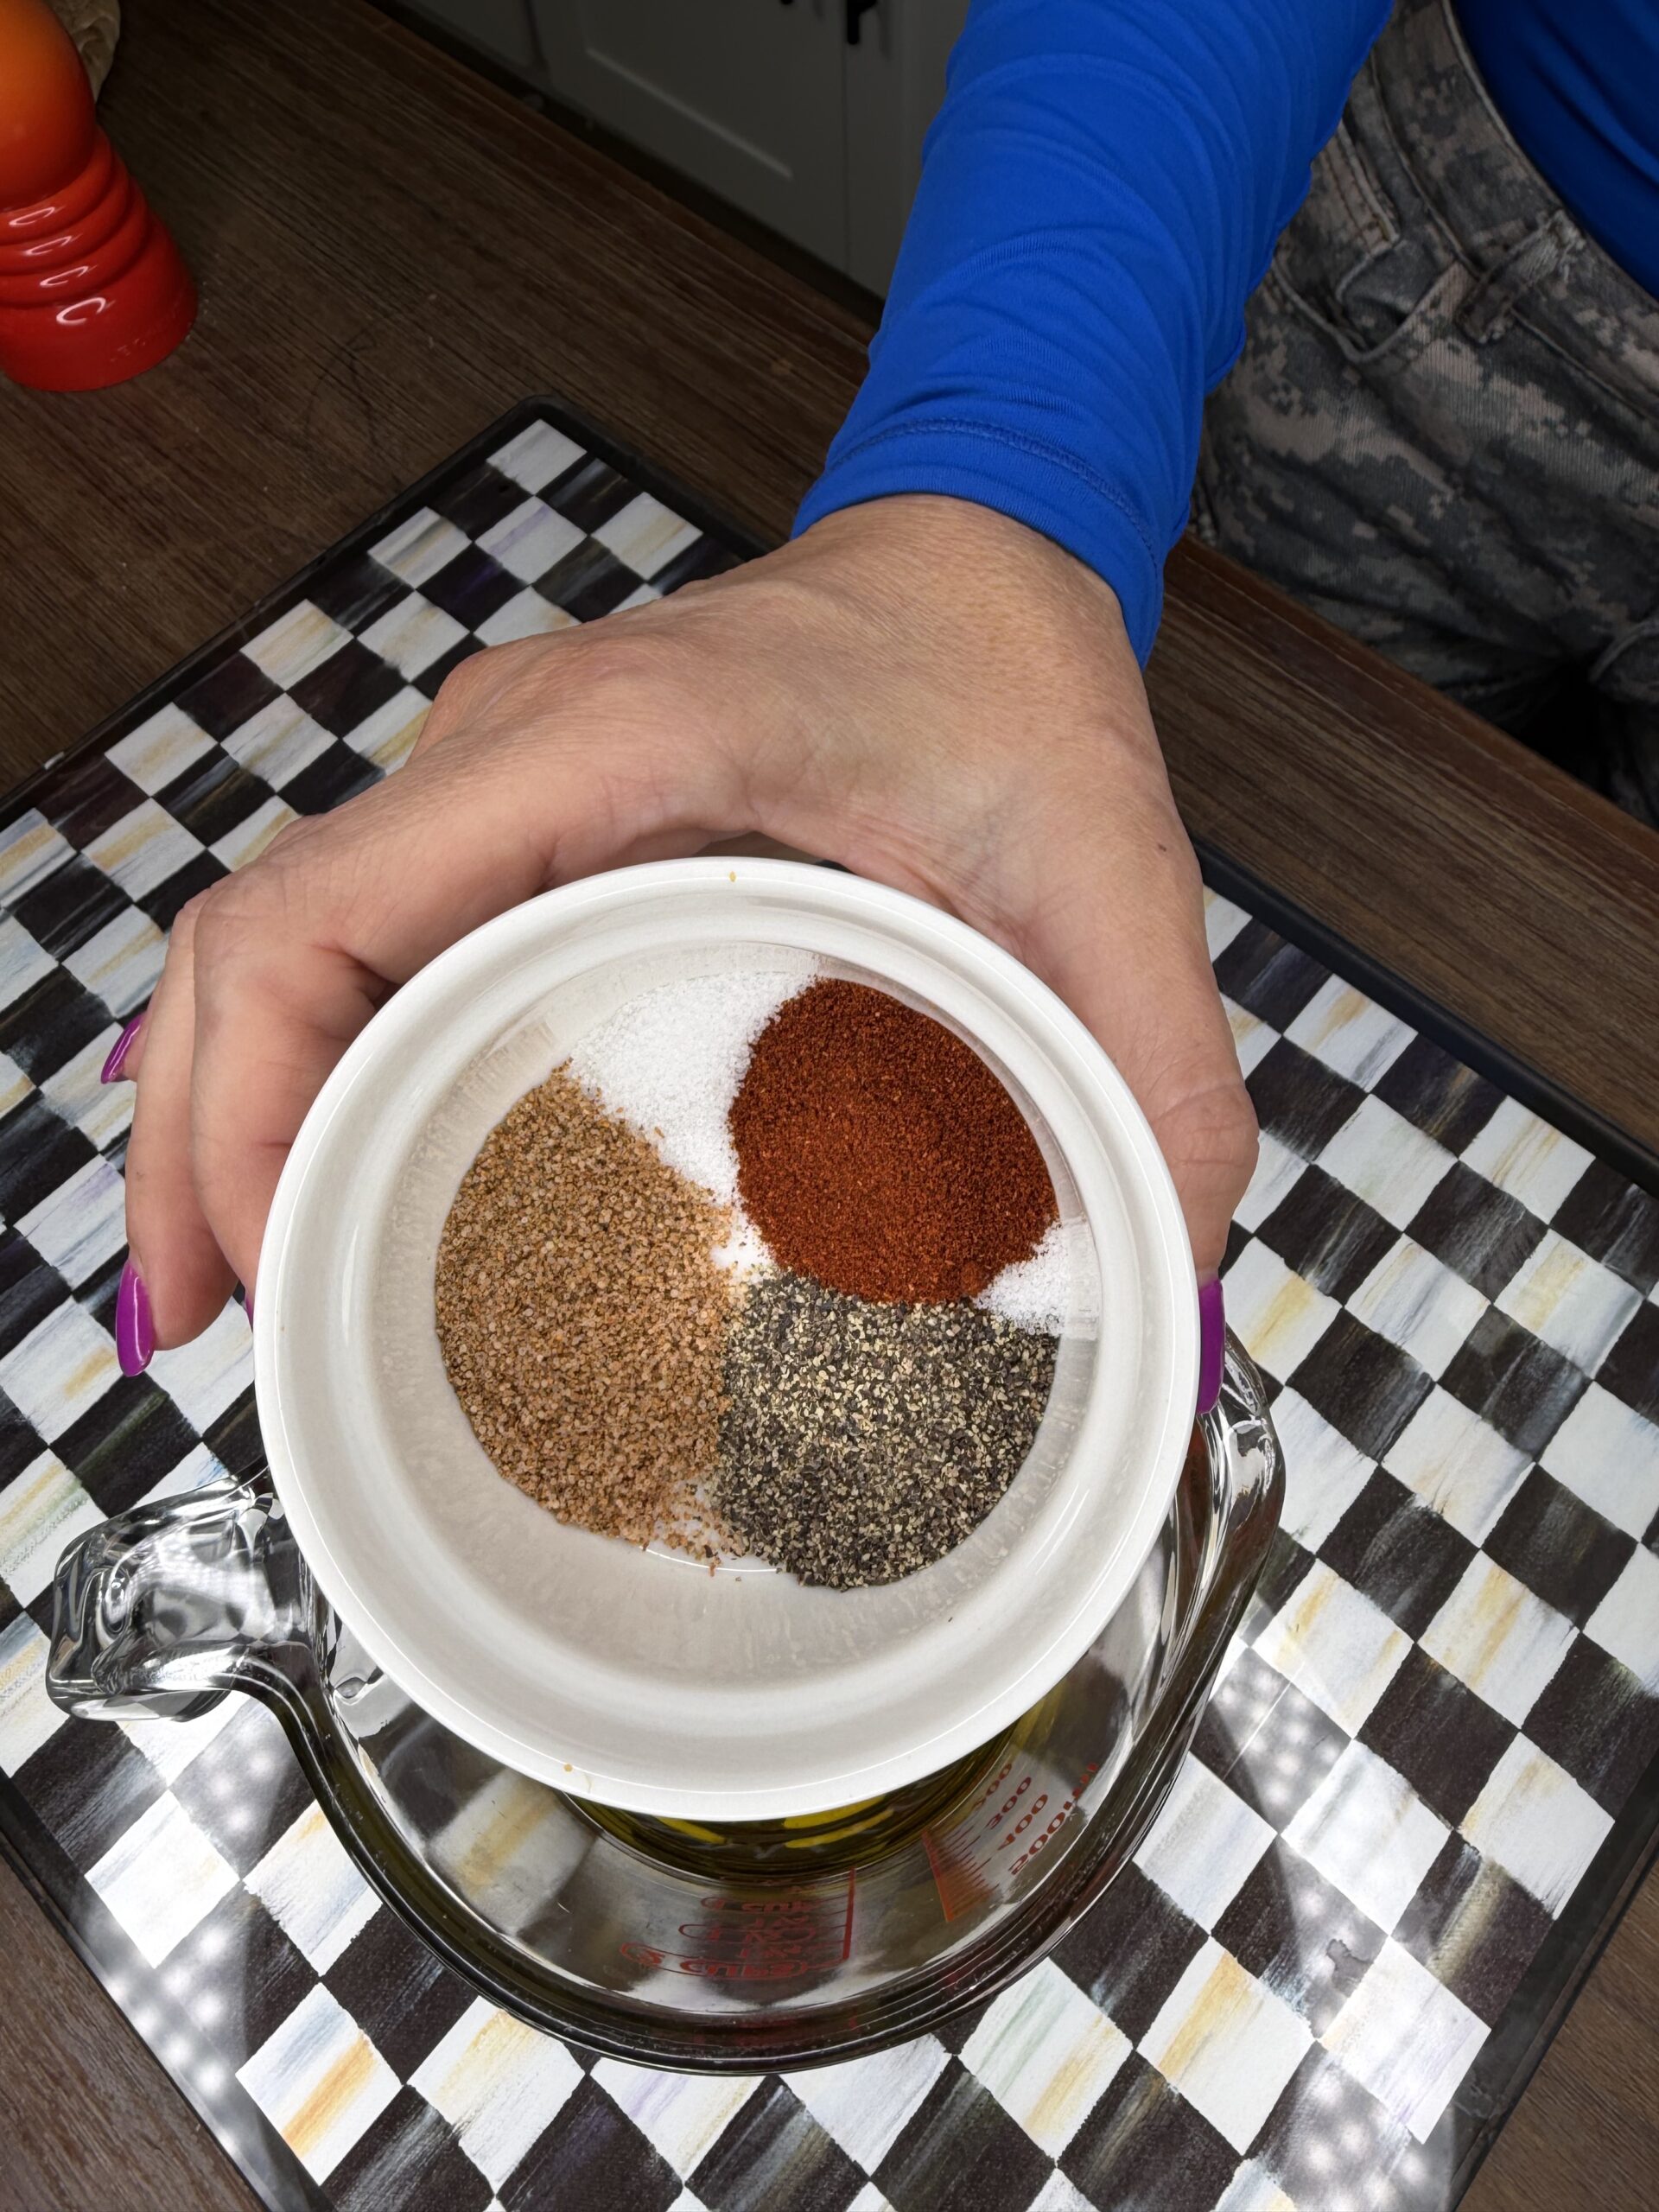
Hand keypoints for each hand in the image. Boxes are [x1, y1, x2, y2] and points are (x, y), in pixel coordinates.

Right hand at [118, 495, 1254, 1360]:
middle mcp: (508, 754)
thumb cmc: (1008, 679)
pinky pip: (357, 939)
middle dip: (203, 1144)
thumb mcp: (1111, 877)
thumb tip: (1159, 1290)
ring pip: (275, 940)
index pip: (326, 911)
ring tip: (246, 1288)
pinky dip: (308, 1061)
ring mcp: (489, 783)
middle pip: (252, 942)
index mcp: (618, 751)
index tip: (267, 1261)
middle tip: (221, 1330)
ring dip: (230, 1107)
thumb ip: (1156, 1077)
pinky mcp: (509, 821)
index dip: (253, 1101)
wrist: (975, 558)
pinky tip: (323, 1177)